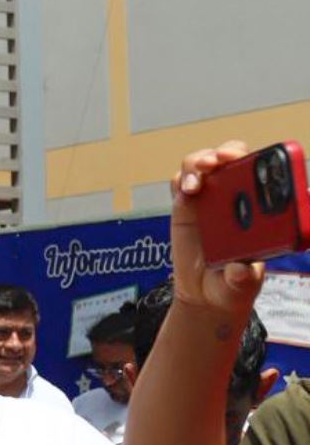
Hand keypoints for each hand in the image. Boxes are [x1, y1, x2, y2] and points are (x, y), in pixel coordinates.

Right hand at [173, 142, 266, 314]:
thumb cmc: (232, 285)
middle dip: (227, 151)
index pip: (264, 172)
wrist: (204, 293)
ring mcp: (210, 198)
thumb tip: (240, 270)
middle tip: (218, 162)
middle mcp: (237, 197)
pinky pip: (182, 180)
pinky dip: (183, 179)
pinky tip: (185, 193)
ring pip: (206, 162)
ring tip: (195, 184)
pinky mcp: (186, 205)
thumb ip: (242, 279)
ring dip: (200, 162)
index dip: (260, 160)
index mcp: (260, 209)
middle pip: (234, 156)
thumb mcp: (241, 286)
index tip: (251, 164)